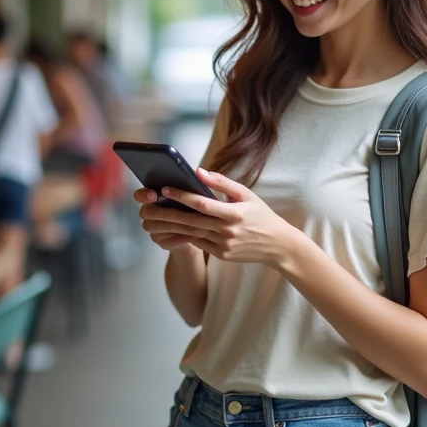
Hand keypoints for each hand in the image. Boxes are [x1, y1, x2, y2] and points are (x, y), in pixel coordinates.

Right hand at [133, 187, 199, 252]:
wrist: (200, 230)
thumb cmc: (195, 207)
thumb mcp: (195, 193)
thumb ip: (192, 183)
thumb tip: (198, 174)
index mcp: (153, 197)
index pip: (140, 195)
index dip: (144, 195)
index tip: (154, 195)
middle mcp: (149, 213)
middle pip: (147, 212)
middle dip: (166, 212)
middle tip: (183, 213)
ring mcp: (154, 229)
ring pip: (161, 227)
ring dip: (180, 225)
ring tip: (198, 224)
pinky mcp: (162, 243)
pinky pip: (169, 242)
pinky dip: (184, 238)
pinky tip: (197, 235)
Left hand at [137, 168, 298, 265]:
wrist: (277, 245)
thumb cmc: (260, 214)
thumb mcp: (246, 194)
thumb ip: (221, 182)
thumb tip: (198, 171)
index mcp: (235, 214)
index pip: (202, 204)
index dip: (182, 196)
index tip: (165, 189)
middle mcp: (228, 231)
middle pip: (191, 221)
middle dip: (168, 213)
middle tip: (149, 205)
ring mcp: (224, 246)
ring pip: (192, 233)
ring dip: (172, 225)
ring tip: (155, 216)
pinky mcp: (222, 255)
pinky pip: (199, 243)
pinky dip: (185, 235)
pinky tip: (172, 227)